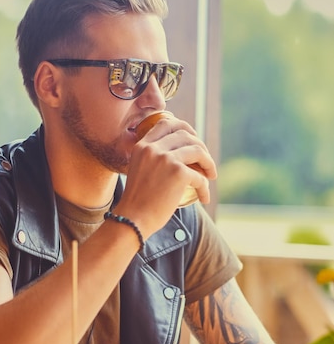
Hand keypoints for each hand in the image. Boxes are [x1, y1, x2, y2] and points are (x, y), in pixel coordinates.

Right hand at [118, 115, 216, 237]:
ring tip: (211, 176)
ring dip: (209, 163)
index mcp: (142, 146)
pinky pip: (200, 177)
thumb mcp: (139, 171)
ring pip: (198, 151)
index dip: (184, 128)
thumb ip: (152, 160)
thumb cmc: (137, 202)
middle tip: (205, 161)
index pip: (166, 123)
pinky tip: (203, 198)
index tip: (193, 139)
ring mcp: (166, 159)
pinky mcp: (178, 173)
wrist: (132, 220)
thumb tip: (177, 155)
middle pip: (186, 135)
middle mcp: (153, 148)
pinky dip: (205, 188)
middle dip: (200, 146)